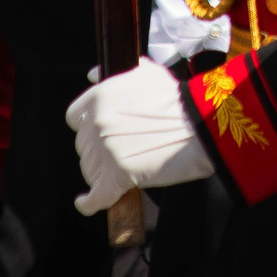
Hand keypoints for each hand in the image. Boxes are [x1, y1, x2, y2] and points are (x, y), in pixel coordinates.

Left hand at [63, 57, 213, 215]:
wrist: (202, 125)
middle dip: (99, 150)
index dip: (88, 126)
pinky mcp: (117, 177)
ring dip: (102, 172)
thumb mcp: (145, 74)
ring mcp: (105, 151)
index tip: (100, 132)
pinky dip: (89, 202)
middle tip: (124, 150)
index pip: (75, 117)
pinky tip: (85, 202)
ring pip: (90, 170)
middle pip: (83, 146)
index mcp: (99, 97)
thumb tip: (91, 75)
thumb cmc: (177, 99)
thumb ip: (112, 75)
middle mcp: (97, 123)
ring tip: (124, 169)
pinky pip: (95, 196)